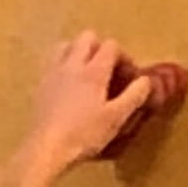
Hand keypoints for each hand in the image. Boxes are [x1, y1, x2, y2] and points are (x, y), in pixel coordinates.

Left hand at [22, 29, 154, 174]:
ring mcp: (54, 73)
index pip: (111, 46)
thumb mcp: (115, 118)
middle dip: (100, 48)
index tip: (129, 76)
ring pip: (66, 45)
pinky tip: (68, 85)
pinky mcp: (41, 85)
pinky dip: (63, 65)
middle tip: (108, 70)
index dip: (123, 57)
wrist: (47, 148)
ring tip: (86, 72)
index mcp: (94, 71)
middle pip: (87, 37)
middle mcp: (72, 65)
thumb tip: (146, 80)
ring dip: (79, 51)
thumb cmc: (84, 134)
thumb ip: (133, 96)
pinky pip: (53, 62)